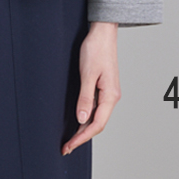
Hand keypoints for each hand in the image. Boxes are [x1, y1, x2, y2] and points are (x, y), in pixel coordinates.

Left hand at [62, 20, 119, 154]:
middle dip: (82, 136)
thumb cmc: (96, 49)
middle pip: (98, 123)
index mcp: (110, 95)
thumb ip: (85, 98)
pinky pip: (97, 107)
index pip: (96, 124)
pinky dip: (87, 117)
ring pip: (97, 116)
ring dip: (84, 128)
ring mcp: (109, 92)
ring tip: (71, 138)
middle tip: (67, 146)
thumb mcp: (87, 74)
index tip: (70, 145)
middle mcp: (112, 96)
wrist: (103, 32)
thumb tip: (82, 119)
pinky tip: (79, 120)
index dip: (82, 137)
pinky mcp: (104, 87)